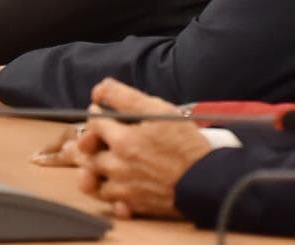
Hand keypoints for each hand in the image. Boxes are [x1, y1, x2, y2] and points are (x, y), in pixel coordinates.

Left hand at [71, 78, 210, 219]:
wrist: (208, 181)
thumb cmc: (187, 145)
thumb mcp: (159, 110)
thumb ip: (126, 97)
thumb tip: (100, 89)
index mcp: (123, 140)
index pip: (93, 122)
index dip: (97, 114)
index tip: (102, 112)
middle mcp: (118, 166)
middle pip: (87, 152)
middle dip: (86, 142)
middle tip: (90, 137)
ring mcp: (124, 188)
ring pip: (93, 178)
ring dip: (90, 168)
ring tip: (96, 159)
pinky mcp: (134, 205)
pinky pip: (110, 201)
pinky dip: (108, 193)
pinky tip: (112, 185)